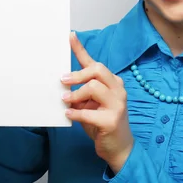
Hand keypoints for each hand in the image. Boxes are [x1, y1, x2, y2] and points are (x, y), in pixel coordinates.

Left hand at [62, 32, 133, 173]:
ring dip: (76, 94)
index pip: (94, 62)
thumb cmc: (102, 122)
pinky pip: (89, 111)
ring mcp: (118, 103)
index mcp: (111, 82)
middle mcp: (118, 89)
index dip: (80, 48)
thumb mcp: (90, 104)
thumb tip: (62, 84)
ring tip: (66, 101)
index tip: (70, 35)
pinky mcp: (112, 120)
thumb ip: (80, 92)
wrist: (119, 148)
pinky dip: (76, 112)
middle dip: (77, 74)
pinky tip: (69, 114)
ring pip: (94, 87)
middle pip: (97, 70)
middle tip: (63, 81)